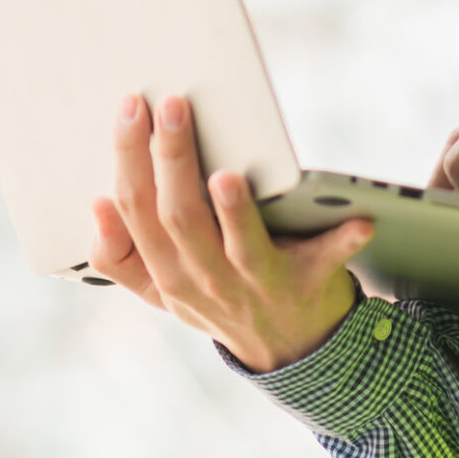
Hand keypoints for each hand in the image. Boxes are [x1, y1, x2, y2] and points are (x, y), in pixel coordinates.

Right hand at [89, 94, 375, 372]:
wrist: (288, 350)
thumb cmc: (219, 299)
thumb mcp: (161, 290)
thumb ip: (120, 256)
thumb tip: (97, 204)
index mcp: (167, 274)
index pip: (137, 210)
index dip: (129, 160)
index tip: (132, 109)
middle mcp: (207, 280)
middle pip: (179, 217)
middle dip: (171, 160)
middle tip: (171, 107)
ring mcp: (259, 285)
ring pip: (238, 245)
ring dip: (234, 212)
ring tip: (227, 176)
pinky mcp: (308, 283)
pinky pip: (326, 262)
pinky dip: (343, 241)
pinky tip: (360, 220)